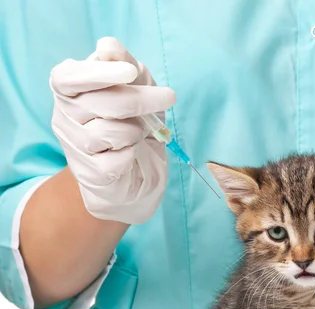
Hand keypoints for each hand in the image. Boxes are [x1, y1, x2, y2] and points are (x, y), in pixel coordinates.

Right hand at [50, 37, 175, 223]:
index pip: (69, 78)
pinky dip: (134, 153)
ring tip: (139, 132)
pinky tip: (132, 153)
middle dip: (140, 100)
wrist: (138, 170)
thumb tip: (109, 46)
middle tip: (168, 97)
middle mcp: (64, 116)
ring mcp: (75, 147)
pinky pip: (118, 159)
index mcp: (68, 89)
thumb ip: (124, 64)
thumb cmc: (133, 121)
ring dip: (136, 130)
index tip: (130, 72)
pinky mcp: (91, 173)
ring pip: (110, 132)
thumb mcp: (137, 87)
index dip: (99, 73)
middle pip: (100, 103)